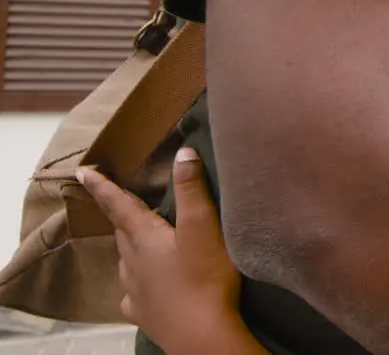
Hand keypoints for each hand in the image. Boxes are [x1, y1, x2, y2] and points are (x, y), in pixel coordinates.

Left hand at [78, 148, 244, 351]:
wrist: (201, 335)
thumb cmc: (204, 277)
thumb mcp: (204, 227)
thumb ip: (192, 189)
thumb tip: (181, 153)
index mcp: (144, 237)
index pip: (118, 204)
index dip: (102, 186)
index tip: (82, 172)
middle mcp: (132, 262)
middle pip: (123, 232)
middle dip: (125, 216)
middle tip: (134, 205)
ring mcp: (134, 290)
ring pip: (127, 261)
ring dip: (134, 248)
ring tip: (148, 243)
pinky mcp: (143, 312)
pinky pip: (133, 293)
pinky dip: (138, 284)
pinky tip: (148, 287)